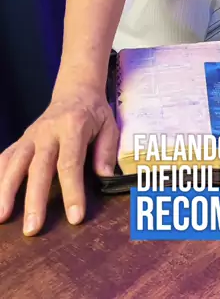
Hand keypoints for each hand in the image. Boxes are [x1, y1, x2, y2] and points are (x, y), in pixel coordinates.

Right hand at [0, 84, 118, 234]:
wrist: (75, 90)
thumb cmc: (94, 113)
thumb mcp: (109, 126)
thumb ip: (106, 152)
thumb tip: (104, 178)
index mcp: (73, 126)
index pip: (70, 163)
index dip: (72, 191)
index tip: (75, 217)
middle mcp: (48, 131)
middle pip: (38, 167)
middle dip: (34, 199)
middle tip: (32, 228)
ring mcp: (30, 135)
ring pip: (14, 163)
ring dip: (6, 191)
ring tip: (2, 218)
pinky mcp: (21, 140)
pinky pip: (5, 158)